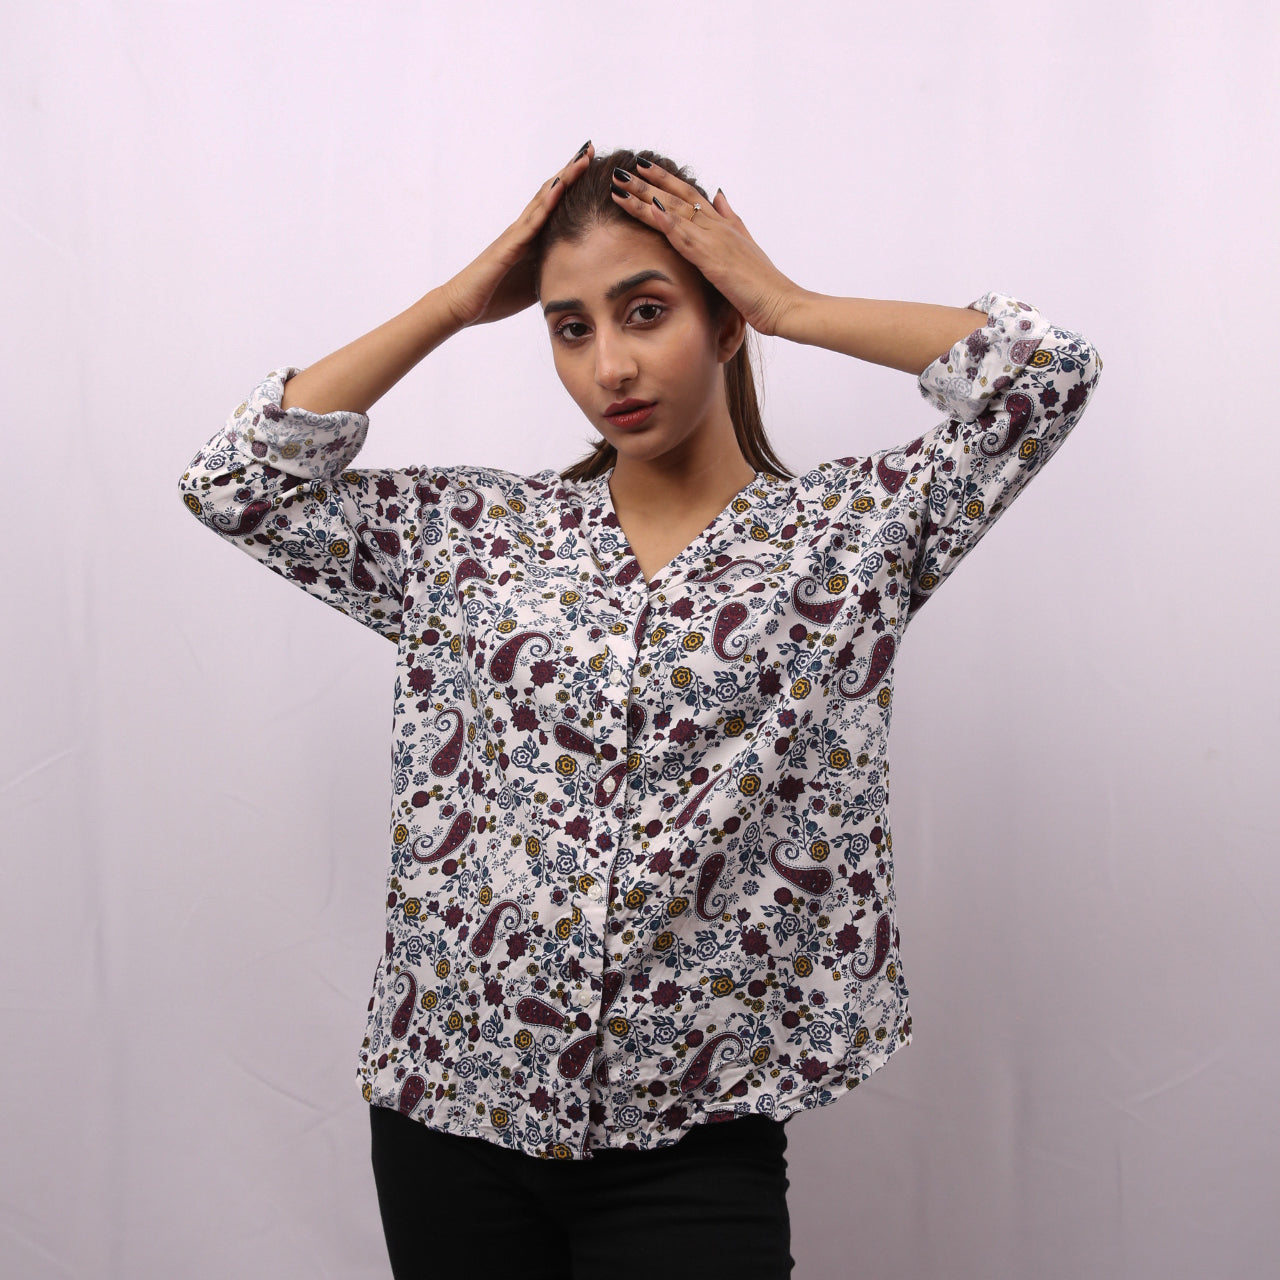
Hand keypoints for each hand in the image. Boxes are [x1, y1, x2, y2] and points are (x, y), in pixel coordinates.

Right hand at [441, 141, 594, 327]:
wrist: (461, 307)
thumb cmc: (495, 296)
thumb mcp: (534, 283)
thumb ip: (551, 270)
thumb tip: (578, 272)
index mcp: (530, 239)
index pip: (555, 206)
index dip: (573, 185)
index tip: (592, 165)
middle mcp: (522, 230)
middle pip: (550, 193)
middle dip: (570, 171)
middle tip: (589, 148)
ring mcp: (514, 235)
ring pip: (542, 200)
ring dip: (563, 178)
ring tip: (581, 158)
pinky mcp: (507, 248)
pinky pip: (530, 223)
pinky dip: (546, 204)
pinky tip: (560, 187)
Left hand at [609, 160, 801, 337]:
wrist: (782, 303)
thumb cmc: (764, 284)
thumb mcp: (745, 245)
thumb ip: (730, 218)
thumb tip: (718, 195)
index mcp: (724, 224)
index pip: (690, 195)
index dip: (666, 181)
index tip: (644, 167)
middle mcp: (718, 226)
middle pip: (677, 198)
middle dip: (648, 183)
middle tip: (622, 170)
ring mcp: (715, 240)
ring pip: (674, 212)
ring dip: (645, 197)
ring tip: (621, 185)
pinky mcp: (713, 260)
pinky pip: (685, 237)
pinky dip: (667, 222)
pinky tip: (649, 209)